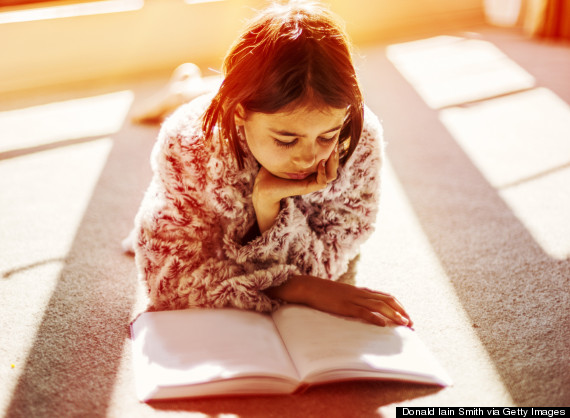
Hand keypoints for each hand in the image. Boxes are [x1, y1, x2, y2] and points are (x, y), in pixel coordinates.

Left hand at [253, 142, 338, 232]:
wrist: (262, 187)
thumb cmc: (270, 171)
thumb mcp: (284, 155)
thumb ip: (292, 146)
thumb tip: (295, 130)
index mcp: (310, 172)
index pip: (328, 163)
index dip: (332, 152)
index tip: (333, 139)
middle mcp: (312, 178)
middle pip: (333, 169)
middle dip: (336, 156)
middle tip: (336, 143)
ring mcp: (310, 184)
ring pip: (331, 176)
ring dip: (333, 163)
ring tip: (332, 151)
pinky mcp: (306, 188)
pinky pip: (322, 182)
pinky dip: (323, 172)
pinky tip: (321, 162)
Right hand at [265, 275, 413, 327]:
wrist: (307, 287)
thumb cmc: (322, 293)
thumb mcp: (341, 296)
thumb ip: (352, 301)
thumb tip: (362, 310)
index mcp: (360, 291)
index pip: (385, 296)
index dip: (398, 306)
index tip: (407, 316)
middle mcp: (360, 293)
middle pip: (387, 300)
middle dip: (402, 312)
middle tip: (411, 324)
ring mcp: (352, 298)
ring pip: (379, 305)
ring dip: (394, 315)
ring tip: (404, 324)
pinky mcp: (344, 305)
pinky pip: (363, 311)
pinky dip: (375, 317)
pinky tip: (383, 324)